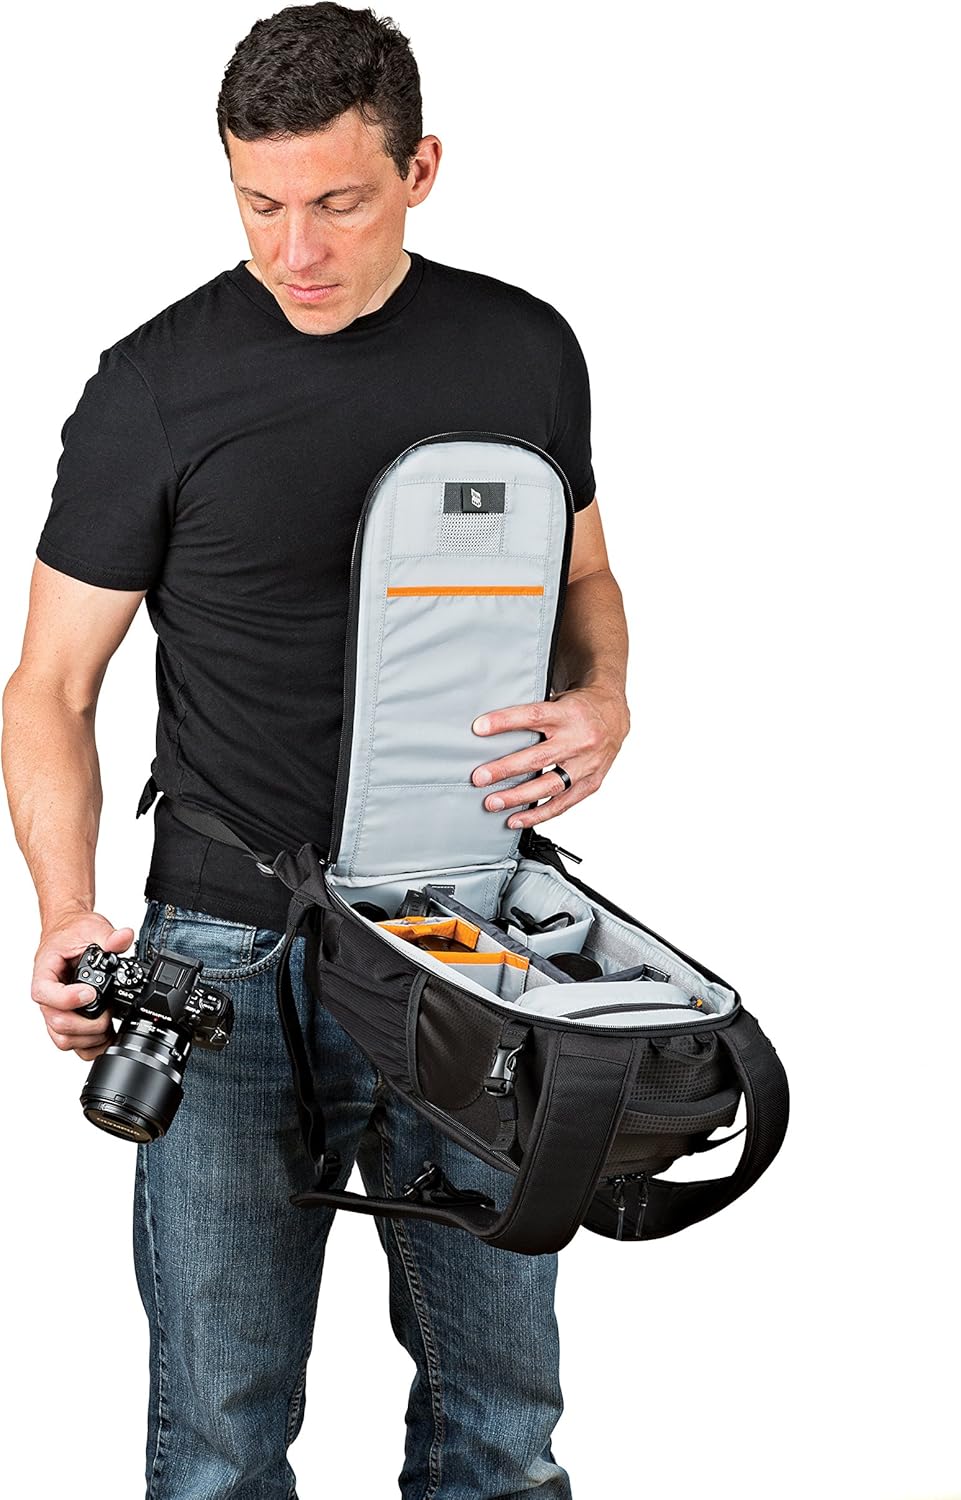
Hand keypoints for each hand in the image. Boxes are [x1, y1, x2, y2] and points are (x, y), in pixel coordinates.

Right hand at [32, 911, 134, 1061]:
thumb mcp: (92, 927)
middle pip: (57, 1022)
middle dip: (87, 1023)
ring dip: (89, 1037)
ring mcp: (57, 1010)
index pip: (44, 993)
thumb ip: (109, 935)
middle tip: (108, 1013)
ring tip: (108, 1024)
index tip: (90, 993)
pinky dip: (90, 1045)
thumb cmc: (73, 933)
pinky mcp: (69, 1020)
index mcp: (46, 971)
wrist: (70, 935)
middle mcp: (49, 996)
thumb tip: (124, 938)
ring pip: (63, 1038)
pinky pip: (72, 1042)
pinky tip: (107, 1035)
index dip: (67, 998)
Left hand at [470, 683, 629, 829]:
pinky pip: (563, 803)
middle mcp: (579, 740)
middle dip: (505, 769)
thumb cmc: (579, 709)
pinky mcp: (591, 783)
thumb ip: (533, 716)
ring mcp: (587, 764)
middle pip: (539, 757)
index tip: (479, 728)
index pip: (533, 716)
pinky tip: (516, 819)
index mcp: (568, 714)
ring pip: (550, 785)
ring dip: (518, 797)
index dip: (505, 722)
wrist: (614, 716)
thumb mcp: (558, 701)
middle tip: (480, 777)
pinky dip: (538, 814)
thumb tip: (491, 728)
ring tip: (493, 803)